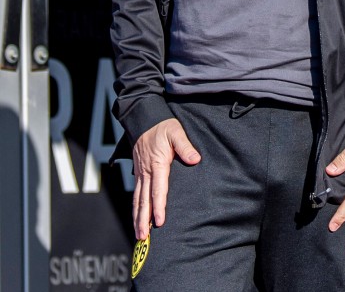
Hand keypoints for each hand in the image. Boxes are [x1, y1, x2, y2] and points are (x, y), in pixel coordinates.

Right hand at [130, 117, 200, 239]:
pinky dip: (135, 207)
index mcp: (157, 164)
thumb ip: (185, 146)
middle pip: (143, 200)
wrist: (144, 120)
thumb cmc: (163, 126)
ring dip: (137, 217)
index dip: (158, 207)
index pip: (158, 190)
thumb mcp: (176, 132)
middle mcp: (146, 172)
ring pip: (137, 199)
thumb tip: (195, 159)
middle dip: (142, 220)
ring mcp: (140, 173)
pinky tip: (137, 216)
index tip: (159, 222)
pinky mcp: (138, 173)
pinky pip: (135, 193)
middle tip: (143, 238)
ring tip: (138, 234)